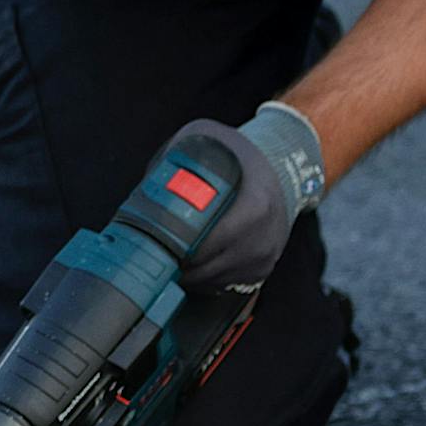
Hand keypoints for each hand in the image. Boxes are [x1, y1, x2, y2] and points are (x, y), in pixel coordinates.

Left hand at [171, 103, 323, 292]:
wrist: (281, 165)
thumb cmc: (238, 153)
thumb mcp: (205, 140)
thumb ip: (173, 159)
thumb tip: (144, 190)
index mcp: (253, 208)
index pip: (205, 246)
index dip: (175, 251)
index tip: (155, 246)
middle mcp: (263, 238)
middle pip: (208, 270)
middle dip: (178, 267)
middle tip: (154, 258)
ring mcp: (266, 256)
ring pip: (217, 282)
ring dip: (191, 278)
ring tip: (169, 262)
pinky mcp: (265, 267)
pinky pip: (229, 285)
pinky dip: (207, 280)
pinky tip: (192, 267)